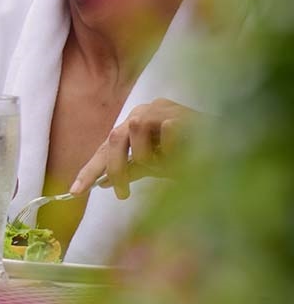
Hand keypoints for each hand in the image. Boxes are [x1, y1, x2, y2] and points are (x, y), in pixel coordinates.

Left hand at [71, 98, 194, 199]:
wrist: (228, 146)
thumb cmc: (192, 154)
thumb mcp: (157, 166)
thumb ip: (133, 170)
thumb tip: (104, 183)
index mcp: (133, 125)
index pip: (106, 147)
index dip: (91, 169)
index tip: (75, 191)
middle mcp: (143, 112)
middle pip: (113, 137)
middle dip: (115, 168)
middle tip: (123, 194)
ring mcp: (162, 108)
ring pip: (135, 129)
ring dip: (146, 155)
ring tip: (164, 165)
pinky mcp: (182, 111)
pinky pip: (168, 129)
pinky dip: (171, 147)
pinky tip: (181, 153)